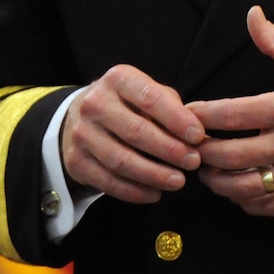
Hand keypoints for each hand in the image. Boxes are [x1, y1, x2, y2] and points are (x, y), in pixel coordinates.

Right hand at [60, 64, 204, 204]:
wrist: (79, 118)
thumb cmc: (125, 105)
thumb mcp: (145, 93)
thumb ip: (170, 107)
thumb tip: (196, 135)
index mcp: (117, 80)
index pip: (150, 98)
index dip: (176, 119)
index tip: (198, 136)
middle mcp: (94, 103)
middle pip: (136, 131)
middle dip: (169, 150)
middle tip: (192, 162)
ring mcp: (81, 133)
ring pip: (121, 160)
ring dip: (154, 174)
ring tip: (178, 181)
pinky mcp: (76, 161)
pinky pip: (108, 182)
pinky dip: (134, 191)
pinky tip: (154, 193)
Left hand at [186, 6, 273, 215]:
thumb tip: (252, 16)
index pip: (231, 116)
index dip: (201, 116)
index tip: (188, 114)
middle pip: (230, 157)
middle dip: (202, 152)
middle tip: (190, 145)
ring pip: (245, 188)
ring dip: (218, 183)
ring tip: (207, 172)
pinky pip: (270, 207)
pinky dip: (246, 203)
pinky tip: (237, 191)